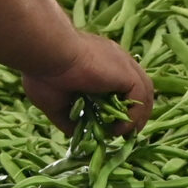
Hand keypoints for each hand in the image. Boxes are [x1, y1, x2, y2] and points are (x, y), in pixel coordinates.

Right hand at [17, 30, 154, 133]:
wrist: (47, 54)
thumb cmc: (43, 72)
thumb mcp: (55, 102)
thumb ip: (68, 118)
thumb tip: (77, 134)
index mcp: (99, 62)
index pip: (120, 85)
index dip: (119, 107)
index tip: (111, 125)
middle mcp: (115, 60)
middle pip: (137, 88)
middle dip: (134, 113)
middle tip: (121, 132)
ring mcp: (123, 64)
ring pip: (144, 92)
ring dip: (137, 116)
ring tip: (123, 134)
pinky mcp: (127, 72)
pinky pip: (141, 97)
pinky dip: (133, 117)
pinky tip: (118, 129)